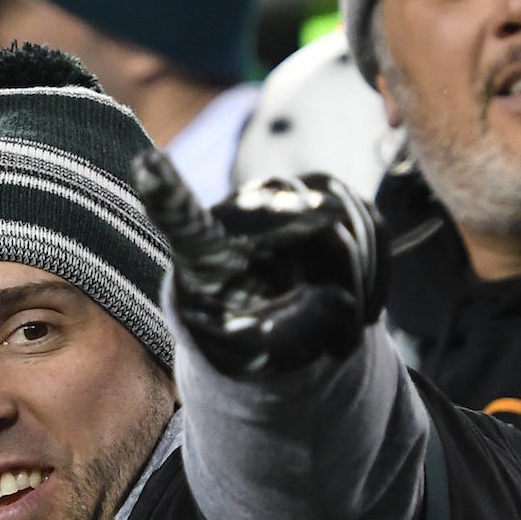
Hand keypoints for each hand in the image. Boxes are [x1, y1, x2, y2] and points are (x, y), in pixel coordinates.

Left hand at [132, 150, 387, 379]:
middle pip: (293, 220)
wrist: (274, 319)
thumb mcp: (254, 354)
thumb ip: (282, 332)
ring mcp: (283, 193)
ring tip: (347, 332)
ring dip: (356, 280)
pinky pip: (369, 223)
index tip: (144, 164)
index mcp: (203, 248)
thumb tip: (337, 299)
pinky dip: (376, 271)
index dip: (165, 193)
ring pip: (341, 218)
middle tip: (343, 334)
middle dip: (330, 274)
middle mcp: (240, 207)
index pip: (181, 218)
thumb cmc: (247, 335)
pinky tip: (367, 310)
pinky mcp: (326, 191)